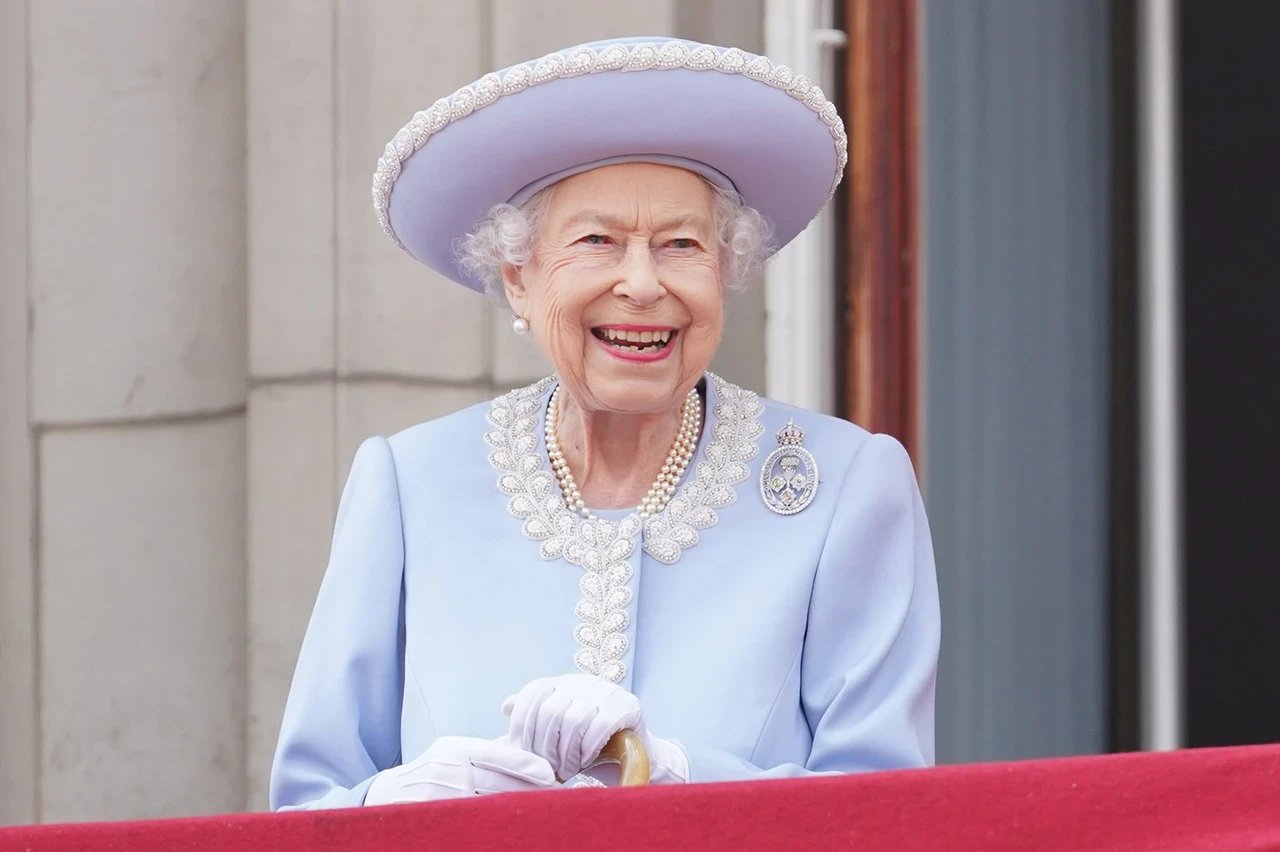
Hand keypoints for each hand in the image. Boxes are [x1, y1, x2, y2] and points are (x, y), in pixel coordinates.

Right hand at [364, 735, 557, 804]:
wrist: (390, 794)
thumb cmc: (433, 769)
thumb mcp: (455, 750)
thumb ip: (488, 751)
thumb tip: (529, 748)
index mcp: (458, 749)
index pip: (500, 755)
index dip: (529, 765)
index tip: (550, 774)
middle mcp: (450, 770)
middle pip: (500, 783)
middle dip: (531, 790)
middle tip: (556, 796)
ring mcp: (443, 796)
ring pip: (491, 805)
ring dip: (517, 808)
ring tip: (541, 811)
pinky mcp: (439, 818)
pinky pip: (476, 822)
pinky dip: (496, 823)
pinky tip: (512, 825)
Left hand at [501, 673, 688, 783]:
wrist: (631, 755)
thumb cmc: (586, 747)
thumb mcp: (556, 734)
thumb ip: (533, 721)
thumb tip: (506, 705)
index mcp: (562, 683)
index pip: (532, 694)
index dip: (522, 726)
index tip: (524, 756)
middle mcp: (582, 681)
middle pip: (550, 711)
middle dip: (544, 748)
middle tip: (548, 772)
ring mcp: (606, 690)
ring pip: (573, 720)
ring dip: (566, 753)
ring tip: (566, 771)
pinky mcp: (627, 704)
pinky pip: (599, 726)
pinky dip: (587, 748)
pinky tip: (584, 762)